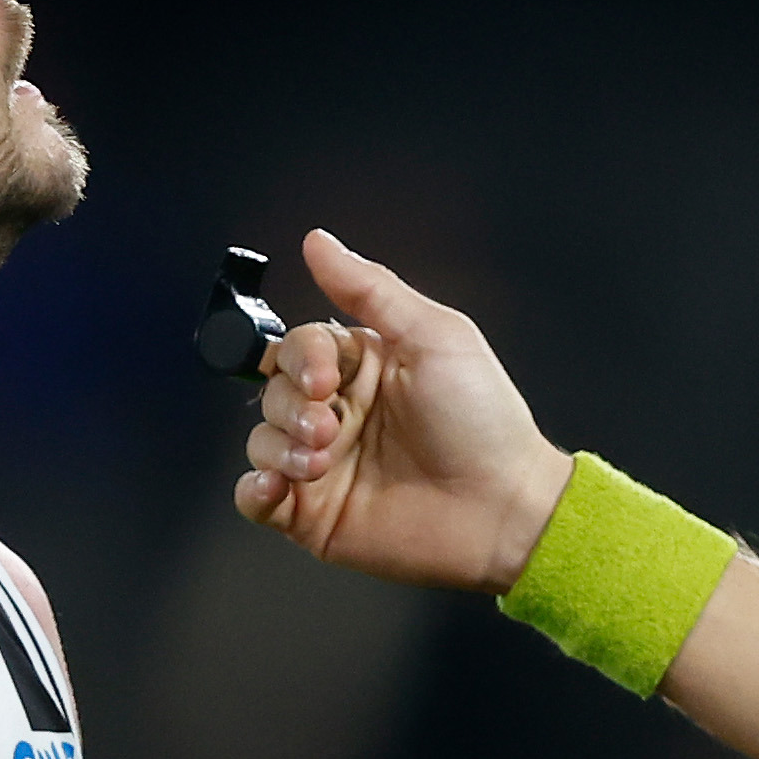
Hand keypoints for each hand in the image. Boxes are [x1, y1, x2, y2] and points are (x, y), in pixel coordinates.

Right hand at [232, 229, 574, 593]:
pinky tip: (278, 486)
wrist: (503, 509)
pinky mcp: (315, 515)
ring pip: (263, 440)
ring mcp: (325, 465)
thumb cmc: (484, 423)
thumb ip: (371, 289)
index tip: (326, 377)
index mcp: (364, 368)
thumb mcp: (434, 336)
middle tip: (330, 424)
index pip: (299, 346)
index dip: (301, 358)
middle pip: (274, 390)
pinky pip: (257, 497)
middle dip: (292, 405)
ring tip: (321, 460)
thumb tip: (319, 243)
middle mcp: (340, 413)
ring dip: (280, 445)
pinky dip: (255, 490)